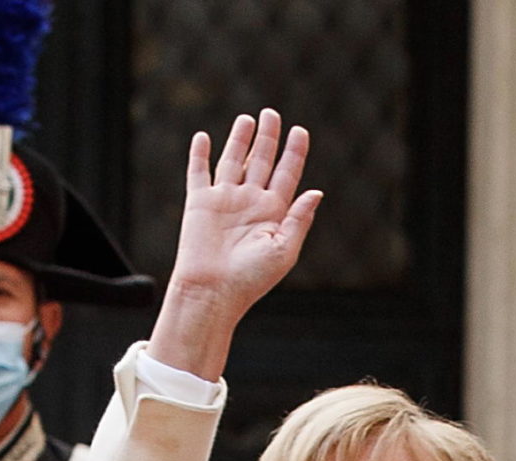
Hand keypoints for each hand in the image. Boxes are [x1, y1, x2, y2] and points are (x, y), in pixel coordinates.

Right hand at [148, 110, 322, 379]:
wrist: (213, 290)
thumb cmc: (251, 278)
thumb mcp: (284, 249)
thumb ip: (299, 219)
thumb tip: (316, 192)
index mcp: (273, 213)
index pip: (287, 175)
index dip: (294, 153)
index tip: (300, 131)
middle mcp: (250, 203)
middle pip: (262, 161)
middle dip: (268, 138)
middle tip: (272, 114)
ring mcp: (224, 200)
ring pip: (234, 160)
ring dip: (240, 139)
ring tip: (247, 119)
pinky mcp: (199, 202)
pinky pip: (199, 172)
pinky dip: (200, 154)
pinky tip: (203, 137)